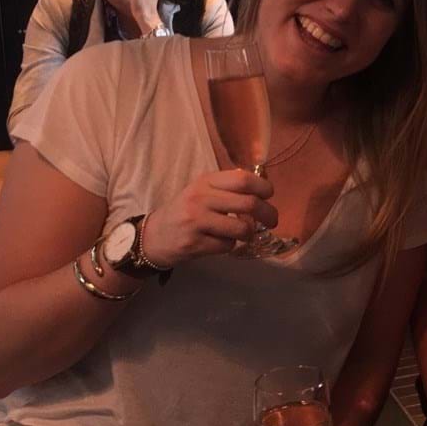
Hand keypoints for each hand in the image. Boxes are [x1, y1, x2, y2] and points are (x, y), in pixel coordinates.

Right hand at [139, 169, 277, 267]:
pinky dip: (230, 245)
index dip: (264, 188)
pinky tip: (219, 241)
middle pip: (249, 204)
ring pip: (241, 228)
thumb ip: (228, 188)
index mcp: (205, 181)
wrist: (154, 236)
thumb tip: (264, 188)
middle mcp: (200, 198)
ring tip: (243, 233)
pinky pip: (227, 245)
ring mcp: (196, 222)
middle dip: (268, 214)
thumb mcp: (203, 191)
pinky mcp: (194, 244)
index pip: (243, 180)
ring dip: (249, 233)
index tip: (269, 196)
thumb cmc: (186, 211)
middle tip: (272, 221)